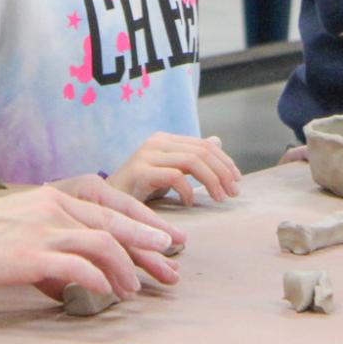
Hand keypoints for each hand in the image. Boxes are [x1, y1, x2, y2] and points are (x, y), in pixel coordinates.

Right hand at [0, 185, 175, 300]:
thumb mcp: (21, 227)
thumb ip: (50, 246)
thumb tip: (68, 280)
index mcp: (54, 196)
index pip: (112, 205)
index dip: (144, 223)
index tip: (165, 240)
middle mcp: (54, 206)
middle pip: (116, 222)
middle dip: (148, 245)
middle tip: (171, 263)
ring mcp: (43, 229)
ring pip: (102, 242)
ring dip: (126, 267)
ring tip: (135, 288)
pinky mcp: (30, 254)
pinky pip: (77, 266)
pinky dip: (98, 278)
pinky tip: (107, 291)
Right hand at [108, 133, 241, 205]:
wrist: (105, 203)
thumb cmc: (139, 191)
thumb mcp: (169, 172)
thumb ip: (190, 158)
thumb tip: (217, 141)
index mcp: (165, 140)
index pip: (204, 145)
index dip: (225, 162)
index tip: (237, 181)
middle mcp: (156, 142)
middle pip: (202, 151)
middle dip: (223, 172)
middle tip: (233, 193)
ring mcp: (146, 155)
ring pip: (192, 161)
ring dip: (212, 181)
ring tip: (219, 198)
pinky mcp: (139, 172)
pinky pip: (174, 176)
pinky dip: (188, 190)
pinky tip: (190, 203)